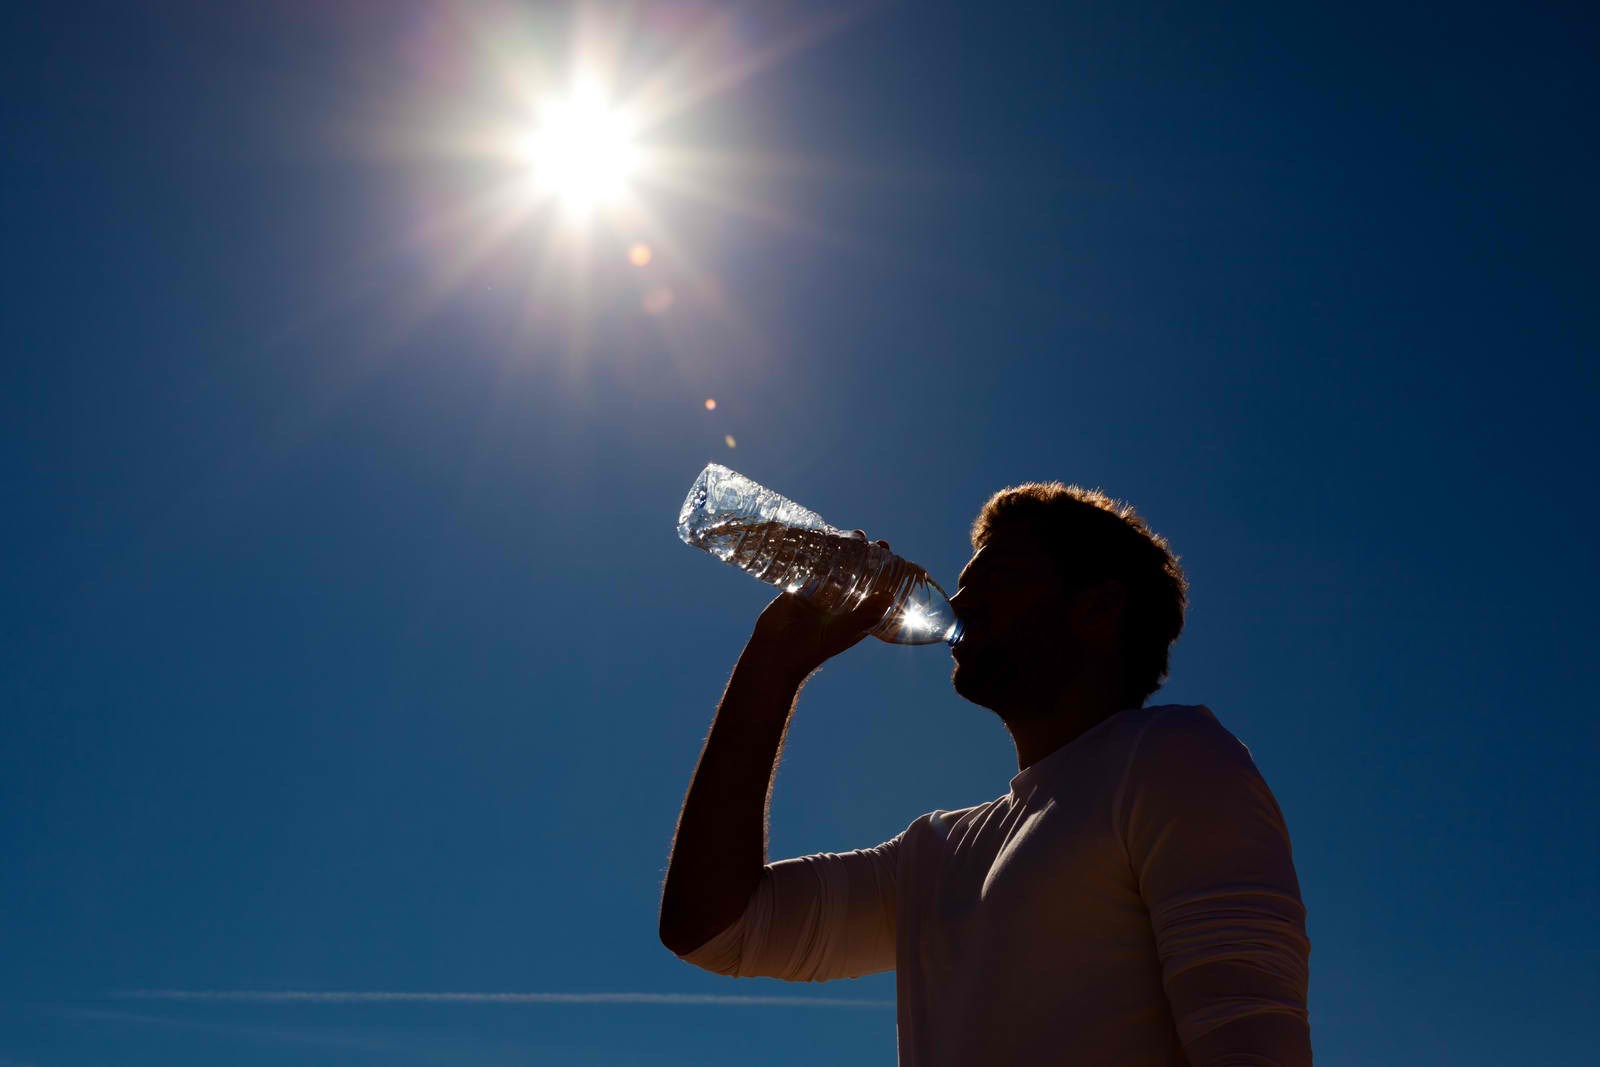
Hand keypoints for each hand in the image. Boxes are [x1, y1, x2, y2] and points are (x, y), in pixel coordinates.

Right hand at [746, 531, 894, 679]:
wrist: (775, 654)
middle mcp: (841, 601)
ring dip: (840, 548)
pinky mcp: (800, 588)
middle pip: (856, 571)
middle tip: (863, 537)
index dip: (883, 568)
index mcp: (856, 613)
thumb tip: (889, 596)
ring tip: (844, 533)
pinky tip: (818, 536)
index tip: (886, 549)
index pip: (875, 586)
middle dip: (862, 553)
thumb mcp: (842, 631)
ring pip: (834, 565)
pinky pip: (810, 566)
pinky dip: (816, 552)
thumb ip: (864, 616)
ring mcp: (820, 593)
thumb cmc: (812, 649)